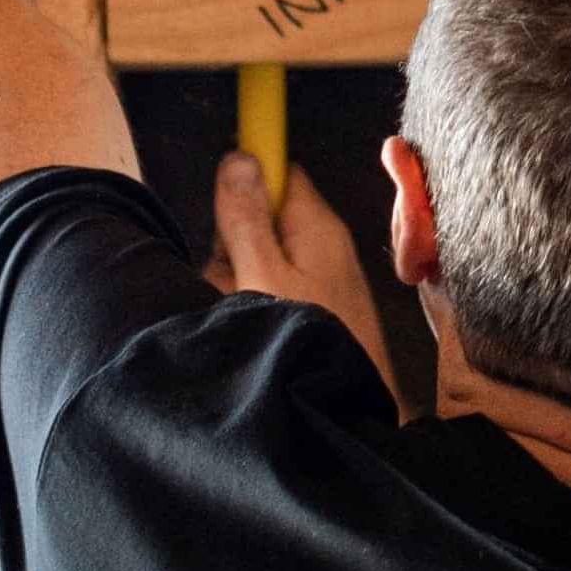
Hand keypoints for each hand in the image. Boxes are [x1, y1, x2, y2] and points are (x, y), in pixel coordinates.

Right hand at [208, 152, 404, 406]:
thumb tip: (240, 155)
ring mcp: (311, 283)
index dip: (245, 183)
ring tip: (245, 320)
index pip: (279, 173)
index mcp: (315, 226)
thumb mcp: (265, 277)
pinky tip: (250, 338)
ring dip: (231, 290)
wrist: (347, 416)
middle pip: (253, 223)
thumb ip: (247, 219)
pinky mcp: (305, 313)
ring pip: (249, 266)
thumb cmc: (312, 340)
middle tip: (234, 285)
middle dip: (228, 251)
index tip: (224, 216)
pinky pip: (260, 299)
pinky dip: (246, 314)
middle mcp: (316, 247)